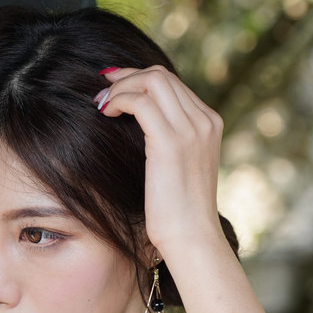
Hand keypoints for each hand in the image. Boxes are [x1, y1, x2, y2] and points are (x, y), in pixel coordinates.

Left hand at [93, 64, 226, 260]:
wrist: (192, 237)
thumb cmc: (181, 210)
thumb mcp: (183, 166)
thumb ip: (172, 139)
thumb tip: (143, 123)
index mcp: (210, 123)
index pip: (172, 83)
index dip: (139, 79)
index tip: (115, 88)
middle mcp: (204, 120)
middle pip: (161, 75)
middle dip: (126, 77)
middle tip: (102, 92)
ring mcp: (191, 129)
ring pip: (151, 81)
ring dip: (120, 87)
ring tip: (102, 105)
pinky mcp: (170, 142)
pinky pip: (140, 101)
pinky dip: (119, 100)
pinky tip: (105, 114)